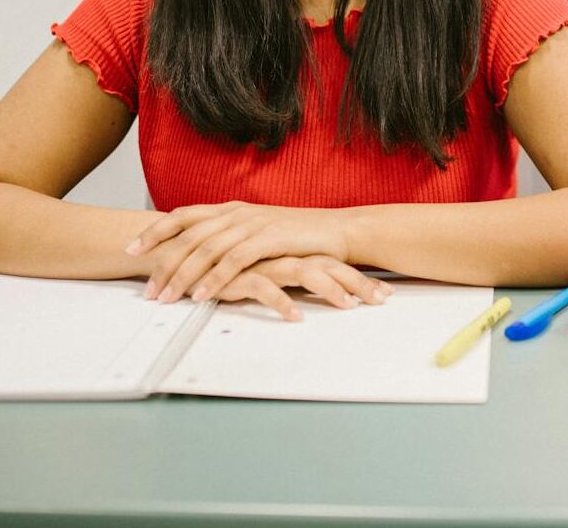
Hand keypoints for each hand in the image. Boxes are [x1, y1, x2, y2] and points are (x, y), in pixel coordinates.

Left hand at [126, 201, 365, 306]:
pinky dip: (214, 278)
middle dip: (162, 262)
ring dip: (183, 275)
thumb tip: (206, 255)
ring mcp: (253, 224)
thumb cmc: (302, 237)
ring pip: (206, 249)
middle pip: (188, 235)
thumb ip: (234, 239)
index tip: (132, 249)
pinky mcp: (269, 239)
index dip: (156, 230)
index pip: (184, 215)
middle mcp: (238, 213)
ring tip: (167, 298)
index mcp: (232, 209)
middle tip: (148, 289)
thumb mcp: (261, 232)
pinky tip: (202, 295)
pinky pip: (233, 260)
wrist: (340, 231)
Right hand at [216, 255, 393, 321]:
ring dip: (329, 289)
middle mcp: (282, 254)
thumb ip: (290, 274)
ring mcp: (263, 262)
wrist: (184, 250)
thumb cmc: (226, 264)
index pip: (334, 262)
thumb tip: (318, 289)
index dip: (359, 277)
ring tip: (348, 305)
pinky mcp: (239, 274)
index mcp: (290, 251)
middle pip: (328, 265)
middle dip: (358, 283)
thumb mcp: (266, 267)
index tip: (383, 292)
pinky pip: (264, 288)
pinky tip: (296, 316)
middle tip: (381, 300)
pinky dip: (282, 302)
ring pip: (304, 272)